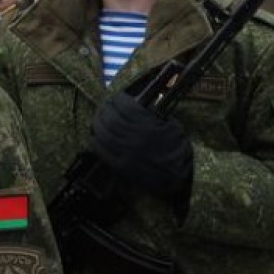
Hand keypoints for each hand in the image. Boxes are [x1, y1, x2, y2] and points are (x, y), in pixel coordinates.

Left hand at [91, 93, 193, 207]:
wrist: (178, 176)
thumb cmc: (176, 148)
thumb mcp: (170, 125)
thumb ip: (151, 114)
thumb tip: (134, 102)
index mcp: (149, 126)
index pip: (125, 107)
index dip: (118, 100)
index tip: (117, 97)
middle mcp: (135, 138)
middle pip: (111, 119)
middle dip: (105, 109)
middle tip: (106, 106)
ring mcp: (126, 153)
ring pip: (103, 133)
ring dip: (98, 123)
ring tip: (99, 118)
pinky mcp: (120, 165)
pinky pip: (101, 149)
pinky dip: (96, 140)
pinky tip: (96, 135)